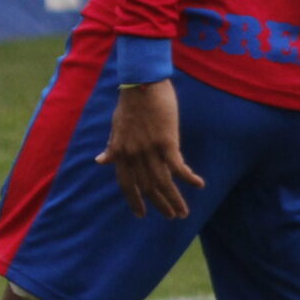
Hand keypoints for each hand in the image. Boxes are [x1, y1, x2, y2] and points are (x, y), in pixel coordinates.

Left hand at [95, 79, 204, 220]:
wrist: (141, 82)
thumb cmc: (129, 102)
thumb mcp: (116, 126)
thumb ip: (112, 146)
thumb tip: (100, 161)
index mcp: (120, 151)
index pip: (126, 183)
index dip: (134, 200)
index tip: (141, 214)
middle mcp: (133, 154)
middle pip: (147, 187)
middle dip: (159, 204)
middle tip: (172, 216)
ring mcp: (149, 149)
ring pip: (162, 182)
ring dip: (174, 199)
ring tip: (183, 212)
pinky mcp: (166, 141)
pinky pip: (178, 166)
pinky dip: (188, 178)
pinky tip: (198, 184)